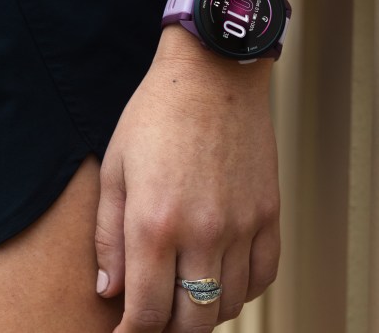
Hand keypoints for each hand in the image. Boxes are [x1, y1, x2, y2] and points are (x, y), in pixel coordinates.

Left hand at [95, 29, 280, 331]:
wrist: (214, 71)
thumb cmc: (155, 115)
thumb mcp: (115, 171)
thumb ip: (109, 237)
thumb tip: (110, 292)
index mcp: (154, 224)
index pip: (146, 313)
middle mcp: (203, 233)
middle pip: (192, 322)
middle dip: (167, 331)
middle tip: (153, 320)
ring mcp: (242, 225)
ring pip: (228, 305)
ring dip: (203, 313)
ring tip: (183, 298)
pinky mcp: (269, 214)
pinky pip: (263, 277)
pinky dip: (242, 291)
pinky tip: (221, 279)